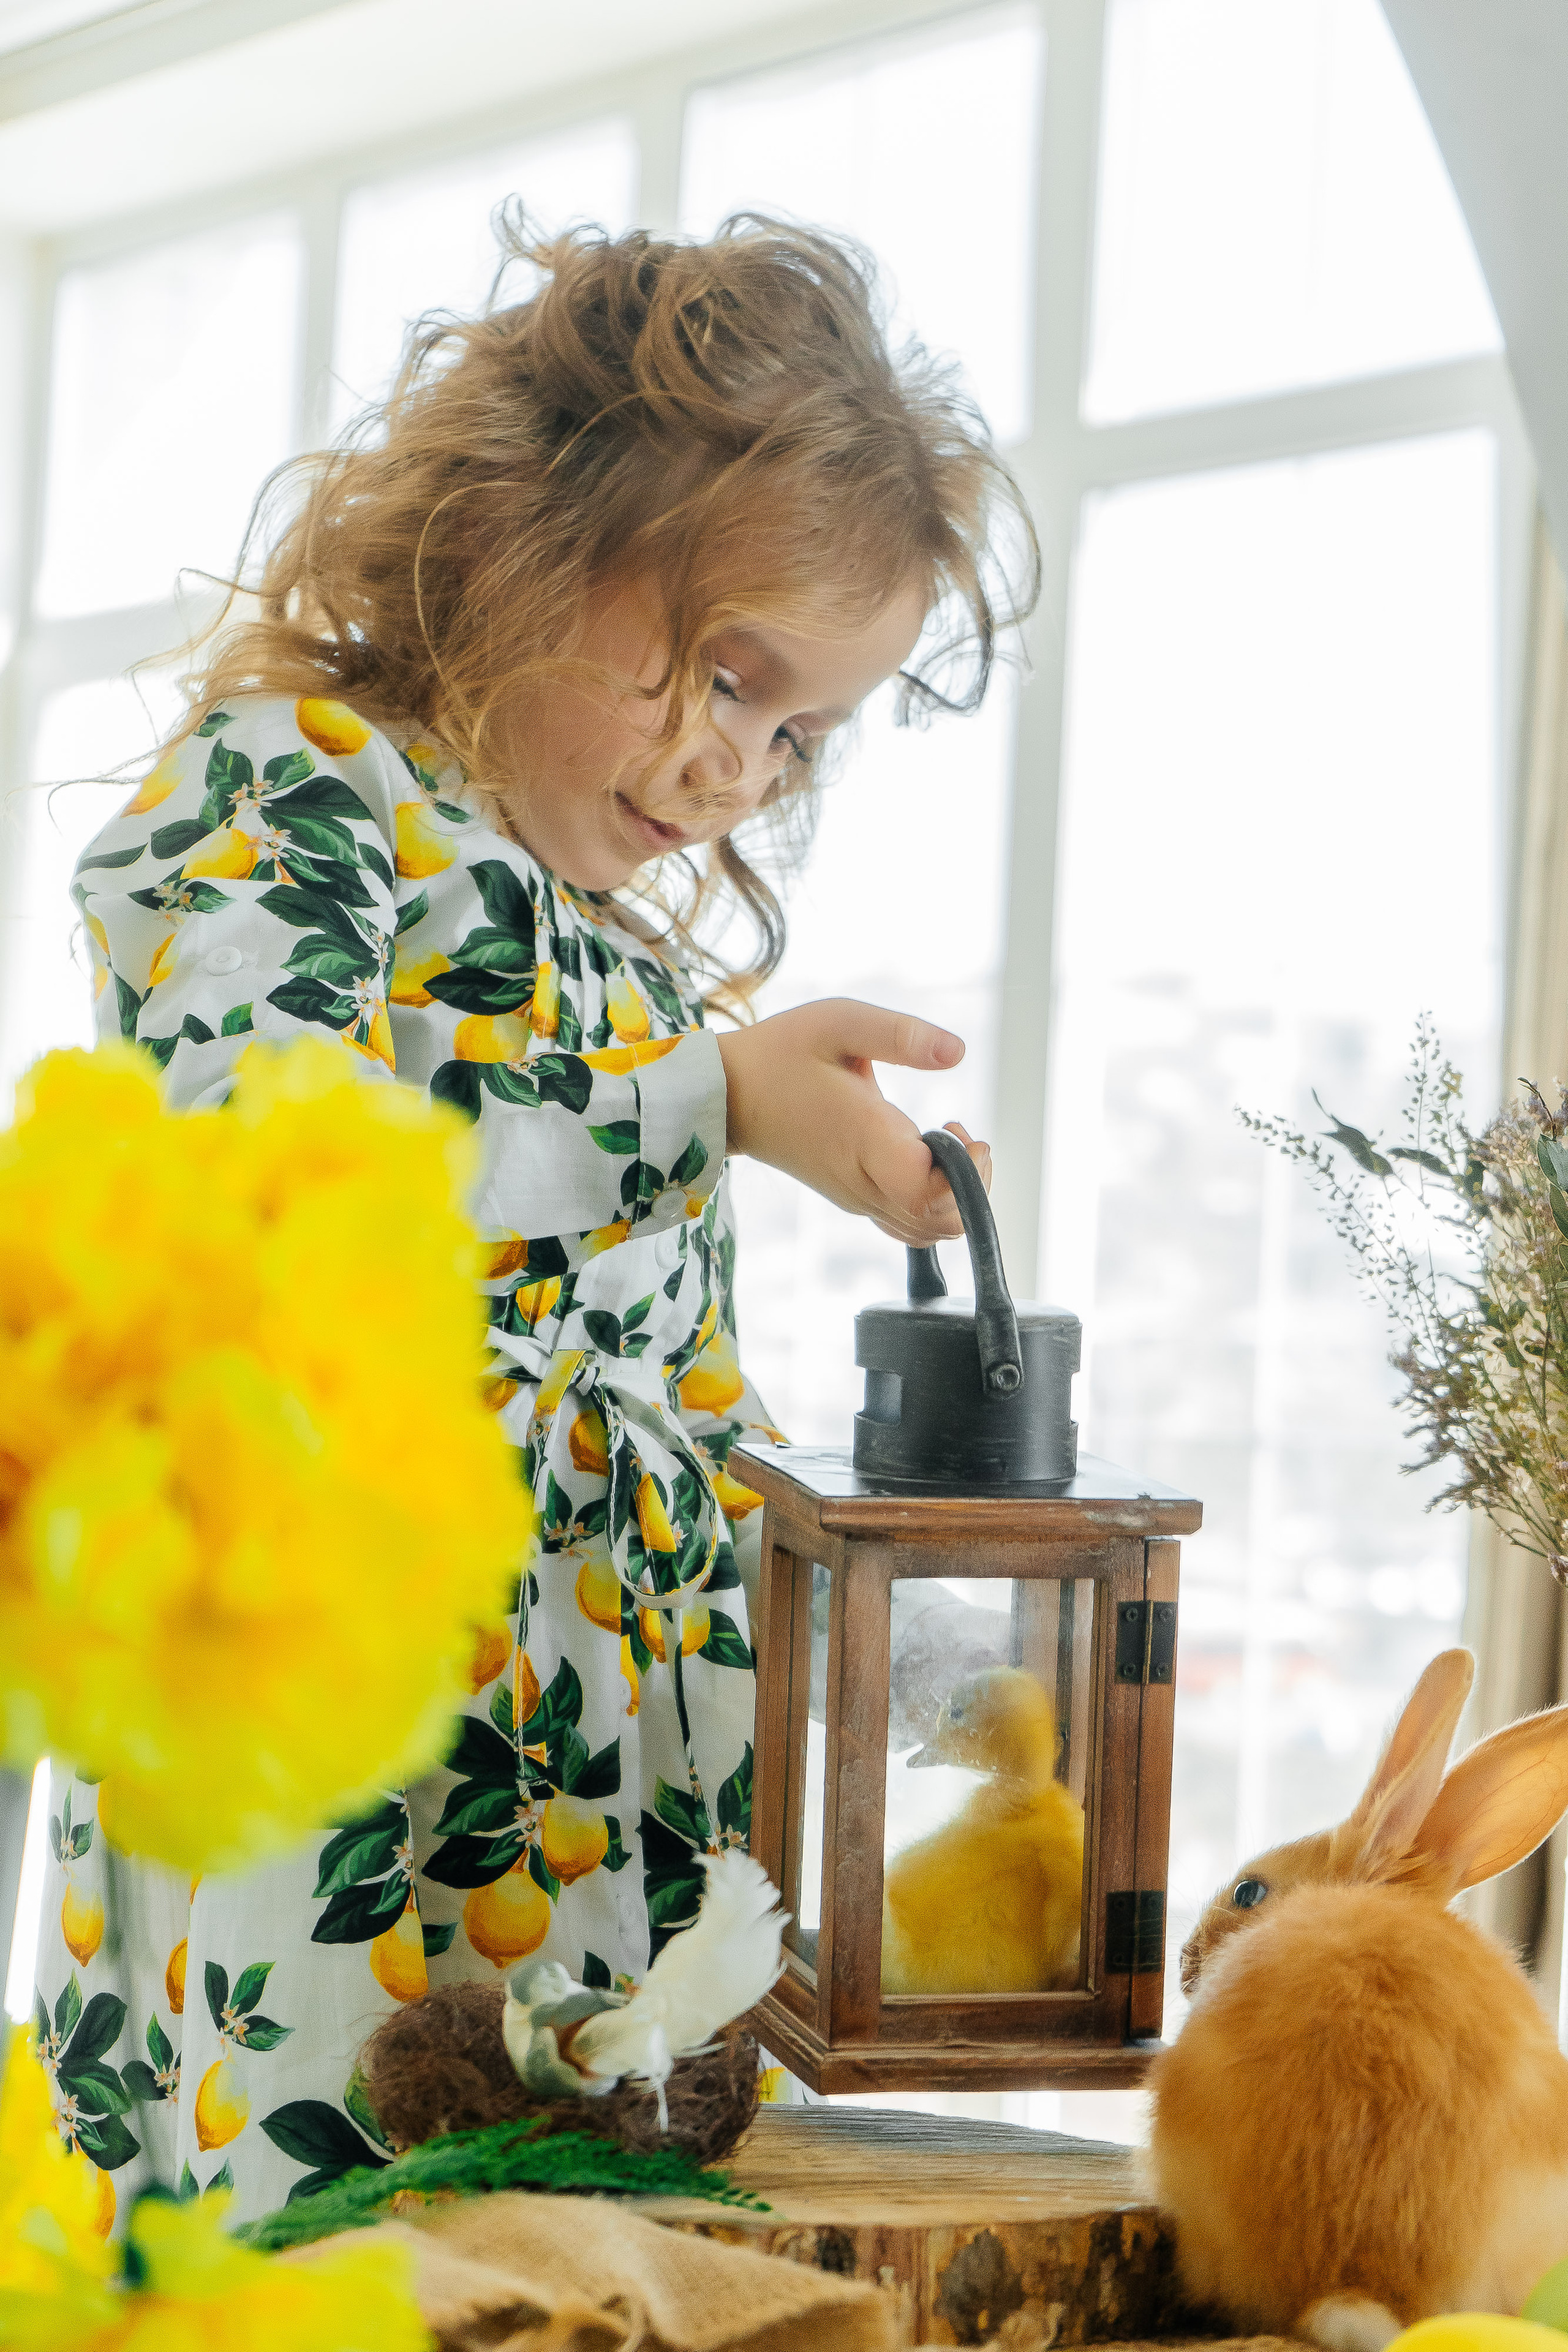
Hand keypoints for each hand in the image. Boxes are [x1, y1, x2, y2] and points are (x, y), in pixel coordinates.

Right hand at [715, 998, 992, 1242]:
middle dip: (971, 1184)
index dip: (963, 1174)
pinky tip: (926, 1159)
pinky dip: (933, 1204)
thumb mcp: (838, 1022)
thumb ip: (900, 1035)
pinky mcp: (853, 1199)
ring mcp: (856, 1197)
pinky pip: (907, 1224)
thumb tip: (957, 1051)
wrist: (727, 1095)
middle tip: (961, 1133)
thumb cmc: (781, 1054)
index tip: (965, 1131)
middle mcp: (861, 1180)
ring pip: (926, 1231)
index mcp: (862, 1139)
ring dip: (954, 1196)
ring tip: (945, 1142)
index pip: (926, 1193)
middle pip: (937, 1222)